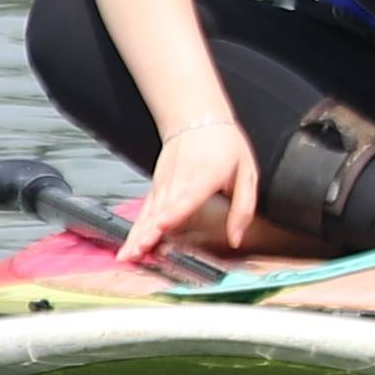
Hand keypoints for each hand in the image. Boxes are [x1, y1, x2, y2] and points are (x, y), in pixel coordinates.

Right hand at [123, 113, 259, 263]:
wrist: (194, 118)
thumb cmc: (224, 144)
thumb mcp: (247, 171)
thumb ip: (243, 206)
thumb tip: (236, 238)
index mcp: (206, 175)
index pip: (188, 195)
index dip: (176, 211)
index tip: (164, 224)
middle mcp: (180, 181)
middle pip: (162, 209)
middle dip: (150, 232)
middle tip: (140, 251)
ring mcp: (164, 185)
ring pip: (149, 214)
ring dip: (138, 235)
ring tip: (128, 255)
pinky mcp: (156, 189)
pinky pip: (145, 213)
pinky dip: (136, 230)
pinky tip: (129, 247)